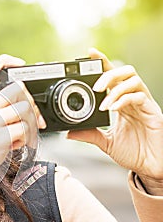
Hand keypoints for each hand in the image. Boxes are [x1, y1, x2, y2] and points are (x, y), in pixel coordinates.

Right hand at [0, 54, 43, 194]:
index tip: (20, 64)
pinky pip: (23, 131)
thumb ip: (2, 110)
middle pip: (18, 89)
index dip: (6, 61)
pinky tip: (14, 146)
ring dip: (30, 126)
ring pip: (24, 110)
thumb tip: (30, 105)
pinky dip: (25, 140)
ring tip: (22, 136)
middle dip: (32, 104)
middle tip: (35, 119)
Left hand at [67, 48, 162, 190]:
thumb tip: (69, 133)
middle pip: (124, 71)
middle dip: (108, 73)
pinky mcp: (152, 111)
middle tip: (95, 87)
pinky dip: (124, 100)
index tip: (89, 54)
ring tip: (103, 103)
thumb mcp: (106, 143)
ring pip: (133, 80)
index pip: (112, 78)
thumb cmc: (134, 153)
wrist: (150, 167)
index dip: (102, 63)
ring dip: (115, 88)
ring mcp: (144, 104)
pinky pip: (139, 96)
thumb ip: (89, 135)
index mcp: (121, 103)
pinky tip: (113, 109)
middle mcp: (132, 100)